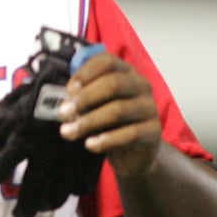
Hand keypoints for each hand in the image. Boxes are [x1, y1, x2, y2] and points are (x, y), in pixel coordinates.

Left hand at [55, 51, 160, 177]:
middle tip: (62, 113)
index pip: (107, 61)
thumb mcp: (94, 107)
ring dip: (89, 121)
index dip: (85, 73)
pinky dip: (107, 140)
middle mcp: (140, 85)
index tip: (68, 90)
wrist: (134, 154)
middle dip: (84, 98)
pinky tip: (90, 145)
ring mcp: (149, 107)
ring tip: (68, 132)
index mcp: (125, 72)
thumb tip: (63, 103)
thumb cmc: (109, 124)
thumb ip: (81, 100)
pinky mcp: (154, 131)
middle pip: (113, 84)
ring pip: (119, 110)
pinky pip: (131, 133)